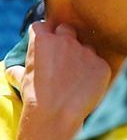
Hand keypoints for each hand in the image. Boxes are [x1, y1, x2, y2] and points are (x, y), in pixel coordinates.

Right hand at [4, 23, 111, 139]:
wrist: (57, 113)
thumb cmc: (36, 97)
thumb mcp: (22, 78)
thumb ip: (20, 68)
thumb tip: (12, 70)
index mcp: (42, 39)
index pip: (43, 26)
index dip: (45, 36)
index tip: (47, 47)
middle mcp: (65, 40)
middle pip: (67, 30)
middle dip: (65, 39)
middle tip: (64, 58)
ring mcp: (86, 52)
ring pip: (86, 47)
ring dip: (83, 57)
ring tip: (77, 77)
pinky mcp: (102, 65)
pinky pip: (100, 64)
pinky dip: (96, 72)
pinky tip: (88, 86)